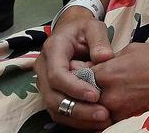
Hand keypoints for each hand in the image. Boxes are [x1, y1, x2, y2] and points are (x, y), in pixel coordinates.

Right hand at [35, 10, 112, 128]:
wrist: (70, 31)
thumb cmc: (83, 29)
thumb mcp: (93, 27)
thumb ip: (99, 40)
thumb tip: (105, 58)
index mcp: (52, 50)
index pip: (57, 74)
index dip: (75, 87)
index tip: (96, 95)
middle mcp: (43, 69)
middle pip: (53, 97)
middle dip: (78, 108)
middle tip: (103, 113)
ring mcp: (44, 83)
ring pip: (54, 108)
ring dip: (77, 118)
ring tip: (102, 120)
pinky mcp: (50, 92)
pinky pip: (58, 111)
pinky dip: (75, 119)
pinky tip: (93, 122)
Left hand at [89, 43, 148, 122]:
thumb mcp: (131, 49)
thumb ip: (111, 60)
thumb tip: (98, 65)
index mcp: (108, 72)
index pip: (81, 76)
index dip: (81, 73)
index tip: (82, 71)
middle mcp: (110, 93)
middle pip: (86, 96)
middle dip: (87, 90)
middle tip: (92, 84)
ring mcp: (119, 108)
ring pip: (96, 109)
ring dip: (97, 102)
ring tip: (107, 93)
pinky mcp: (128, 118)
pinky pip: (110, 117)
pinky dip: (110, 111)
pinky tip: (117, 102)